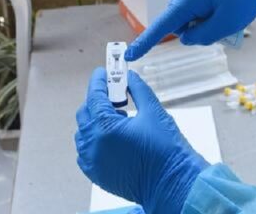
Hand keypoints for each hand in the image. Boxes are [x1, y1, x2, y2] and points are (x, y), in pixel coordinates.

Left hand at [75, 68, 207, 213]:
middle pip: (85, 113)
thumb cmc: (166, 150)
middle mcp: (94, 145)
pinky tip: (111, 137)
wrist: (173, 183)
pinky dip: (92, 140)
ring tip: (117, 119)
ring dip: (94, 121)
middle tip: (114, 95)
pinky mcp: (96, 174)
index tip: (102, 73)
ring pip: (83, 133)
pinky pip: (85, 152)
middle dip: (97, 100)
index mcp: (106, 128)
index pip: (94, 96)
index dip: (98, 81)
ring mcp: (93, 161)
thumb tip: (129, 77)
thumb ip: (138, 89)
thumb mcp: (153, 111)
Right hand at [125, 0, 255, 60]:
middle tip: (222, 21)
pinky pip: (194, 1)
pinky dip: (206, 7)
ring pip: (188, 12)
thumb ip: (202, 36)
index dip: (146, 42)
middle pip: (179, 21)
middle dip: (196, 27)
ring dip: (202, 17)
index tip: (130, 56)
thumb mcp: (226, 24)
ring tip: (225, 8)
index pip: (163, 25)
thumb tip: (186, 37)